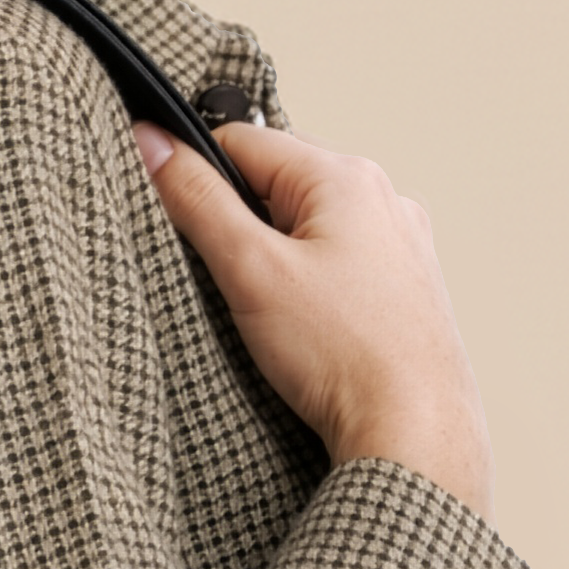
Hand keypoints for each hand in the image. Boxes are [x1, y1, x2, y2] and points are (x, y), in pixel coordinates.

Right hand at [132, 121, 495, 520]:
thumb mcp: (250, 268)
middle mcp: (383, 199)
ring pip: (308, 225)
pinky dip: (310, 283)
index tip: (175, 214)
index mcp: (346, 177)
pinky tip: (306, 326)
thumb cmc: (346, 354)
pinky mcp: (405, 285)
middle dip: (241, 221)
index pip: (242, 141)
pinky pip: (339, 261)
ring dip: (276, 254)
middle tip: (229, 277)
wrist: (413, 428)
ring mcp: (400, 242)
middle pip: (277, 181)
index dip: (197, 174)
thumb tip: (155, 143)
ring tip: (272, 310)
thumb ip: (197, 200)